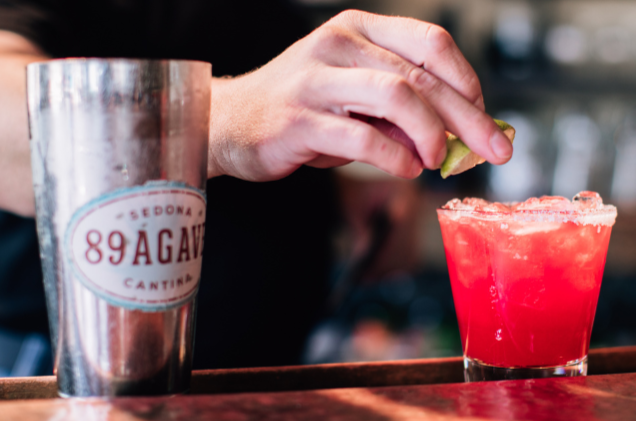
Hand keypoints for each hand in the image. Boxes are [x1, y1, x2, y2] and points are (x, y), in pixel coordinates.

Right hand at [207, 10, 512, 181]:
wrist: (230, 122)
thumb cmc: (301, 109)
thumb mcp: (353, 98)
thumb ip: (398, 112)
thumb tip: (454, 138)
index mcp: (358, 30)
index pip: (431, 43)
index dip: (467, 81)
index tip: (485, 117)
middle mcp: (338, 45)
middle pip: (422, 76)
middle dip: (468, 118)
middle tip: (494, 151)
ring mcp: (317, 80)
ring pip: (398, 97)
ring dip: (432, 134)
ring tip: (438, 161)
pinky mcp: (300, 120)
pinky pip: (362, 136)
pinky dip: (394, 157)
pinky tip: (406, 170)